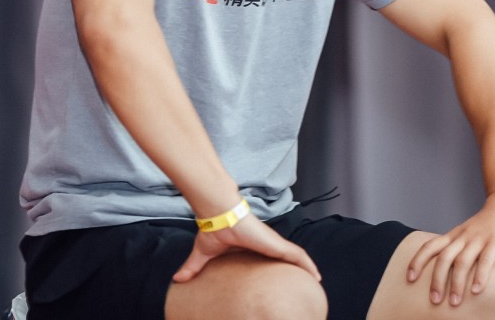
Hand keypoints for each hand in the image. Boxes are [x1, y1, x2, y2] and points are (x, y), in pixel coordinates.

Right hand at [172, 214, 320, 282]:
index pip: (271, 258)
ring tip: (317, 280)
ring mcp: (273, 243)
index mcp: (254, 247)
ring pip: (297, 257)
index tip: (284, 279)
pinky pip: (297, 255)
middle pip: (288, 258)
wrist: (220, 212)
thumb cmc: (214, 228)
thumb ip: (194, 267)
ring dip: (307, 268)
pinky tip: (316, 274)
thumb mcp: (204, 253)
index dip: (279, 267)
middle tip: (307, 282)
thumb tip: (176, 279)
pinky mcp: (276, 243)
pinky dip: (307, 264)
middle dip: (298, 269)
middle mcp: (267, 244)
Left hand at [405, 193, 494, 306]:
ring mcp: (479, 239)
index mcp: (454, 235)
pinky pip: (486, 260)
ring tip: (454, 301)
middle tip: (434, 300)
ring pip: (462, 261)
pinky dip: (480, 276)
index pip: (430, 246)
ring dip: (456, 283)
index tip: (409, 278)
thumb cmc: (488, 222)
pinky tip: (476, 290)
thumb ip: (460, 249)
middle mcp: (463, 237)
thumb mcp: (467, 233)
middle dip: (437, 280)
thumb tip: (450, 273)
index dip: (417, 261)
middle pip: (443, 258)